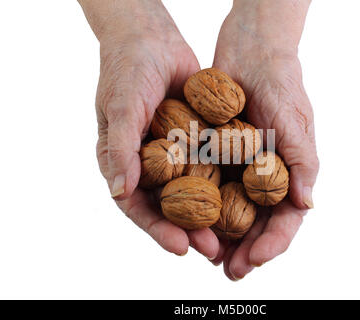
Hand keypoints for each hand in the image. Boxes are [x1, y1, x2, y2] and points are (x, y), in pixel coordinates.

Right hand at [79, 0, 218, 258]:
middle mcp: (148, 164)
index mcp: (124, 163)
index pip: (137, 206)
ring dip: (208, 213)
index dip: (157, 229)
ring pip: (191, 191)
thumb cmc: (127, 70)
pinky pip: (208, 166)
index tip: (180, 248)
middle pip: (167, 206)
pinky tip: (240, 197)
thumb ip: (119, 149)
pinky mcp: (194, 141)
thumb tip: (119, 192)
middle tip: (212, 250)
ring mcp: (173, 154)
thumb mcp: (121, 108)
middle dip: (188, 230)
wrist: (152, 38)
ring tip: (229, 235)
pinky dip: (221, 182)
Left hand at [211, 0, 318, 278]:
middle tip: (228, 271)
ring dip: (224, 236)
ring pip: (234, 211)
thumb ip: (303, 163)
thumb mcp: (296, 122)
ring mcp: (242, 167)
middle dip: (246, 250)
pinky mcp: (219, 154)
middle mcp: (266, 175)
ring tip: (208, 256)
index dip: (272, 244)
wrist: (251, 51)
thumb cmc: (281, 84)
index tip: (253, 261)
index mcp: (290, 173)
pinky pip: (212, 185)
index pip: (286, 219)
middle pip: (258, 222)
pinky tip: (191, 221)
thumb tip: (307, 205)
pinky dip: (204, 206)